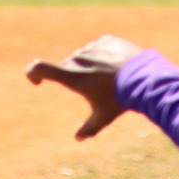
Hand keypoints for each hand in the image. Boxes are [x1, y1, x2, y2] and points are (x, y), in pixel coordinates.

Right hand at [25, 36, 144, 139]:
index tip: (38, 82)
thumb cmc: (120, 100)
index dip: (32, 73)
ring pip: (85, 57)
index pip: (39, 67)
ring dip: (90, 66)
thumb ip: (88, 128)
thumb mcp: (104, 117)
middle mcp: (79, 59)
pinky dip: (104, 56)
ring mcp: (93, 47)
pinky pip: (100, 48)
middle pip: (67, 67)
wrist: (146, 79)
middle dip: (74, 77)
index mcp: (72, 76)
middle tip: (94, 90)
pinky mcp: (108, 40)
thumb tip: (78, 138)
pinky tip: (117, 67)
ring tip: (109, 79)